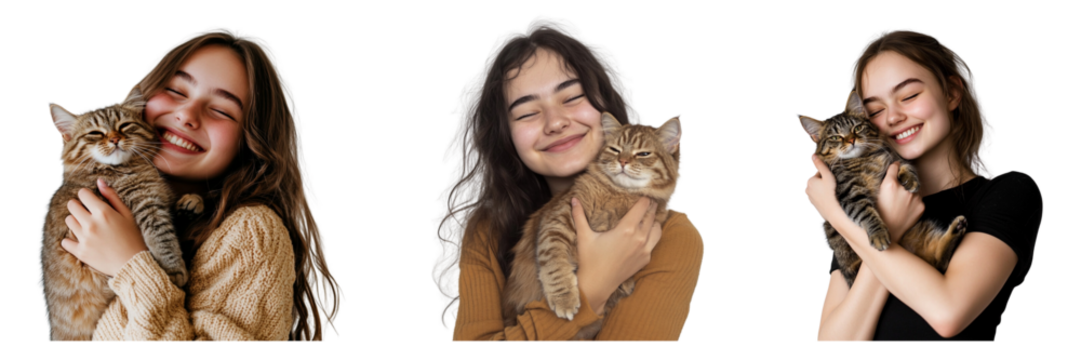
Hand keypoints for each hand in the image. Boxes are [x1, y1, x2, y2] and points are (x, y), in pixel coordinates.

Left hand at [62, 178, 148, 277]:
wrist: (133, 263)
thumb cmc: (133, 237)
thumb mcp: (127, 214)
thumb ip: (112, 197)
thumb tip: (99, 181)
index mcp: (103, 212)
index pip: (82, 194)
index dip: (86, 195)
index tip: (90, 200)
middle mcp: (91, 223)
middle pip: (72, 205)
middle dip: (79, 206)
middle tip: (88, 213)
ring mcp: (84, 238)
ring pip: (69, 221)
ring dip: (76, 221)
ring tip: (87, 227)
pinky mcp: (80, 252)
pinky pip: (65, 241)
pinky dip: (71, 240)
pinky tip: (82, 240)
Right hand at [571, 196, 661, 313]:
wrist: (597, 284)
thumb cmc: (590, 260)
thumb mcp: (584, 236)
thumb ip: (579, 216)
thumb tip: (573, 199)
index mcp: (626, 229)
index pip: (643, 207)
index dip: (645, 198)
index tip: (644, 192)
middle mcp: (639, 238)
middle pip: (652, 216)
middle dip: (651, 207)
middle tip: (649, 200)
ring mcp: (644, 250)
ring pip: (657, 229)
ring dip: (654, 221)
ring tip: (649, 216)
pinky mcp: (645, 259)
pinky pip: (654, 243)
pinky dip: (652, 236)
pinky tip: (645, 233)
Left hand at [805, 153, 841, 221]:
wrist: (833, 211)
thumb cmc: (831, 192)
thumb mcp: (827, 176)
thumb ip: (819, 165)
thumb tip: (811, 155)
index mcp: (808, 181)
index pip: (817, 174)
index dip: (825, 176)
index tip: (830, 182)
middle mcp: (805, 189)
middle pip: (815, 182)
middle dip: (822, 184)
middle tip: (830, 188)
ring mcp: (808, 198)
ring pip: (816, 191)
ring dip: (821, 191)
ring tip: (830, 195)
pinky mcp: (812, 205)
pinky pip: (817, 199)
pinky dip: (821, 199)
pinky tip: (828, 201)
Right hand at [877, 161, 924, 242]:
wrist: (888, 234)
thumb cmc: (877, 215)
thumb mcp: (873, 197)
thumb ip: (882, 182)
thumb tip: (890, 170)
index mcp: (890, 184)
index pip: (895, 167)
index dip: (894, 167)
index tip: (895, 166)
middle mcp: (905, 189)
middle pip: (907, 175)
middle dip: (903, 177)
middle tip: (898, 183)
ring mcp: (915, 198)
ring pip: (914, 186)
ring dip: (910, 188)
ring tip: (901, 198)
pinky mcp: (921, 206)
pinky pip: (918, 198)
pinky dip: (913, 199)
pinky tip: (905, 207)